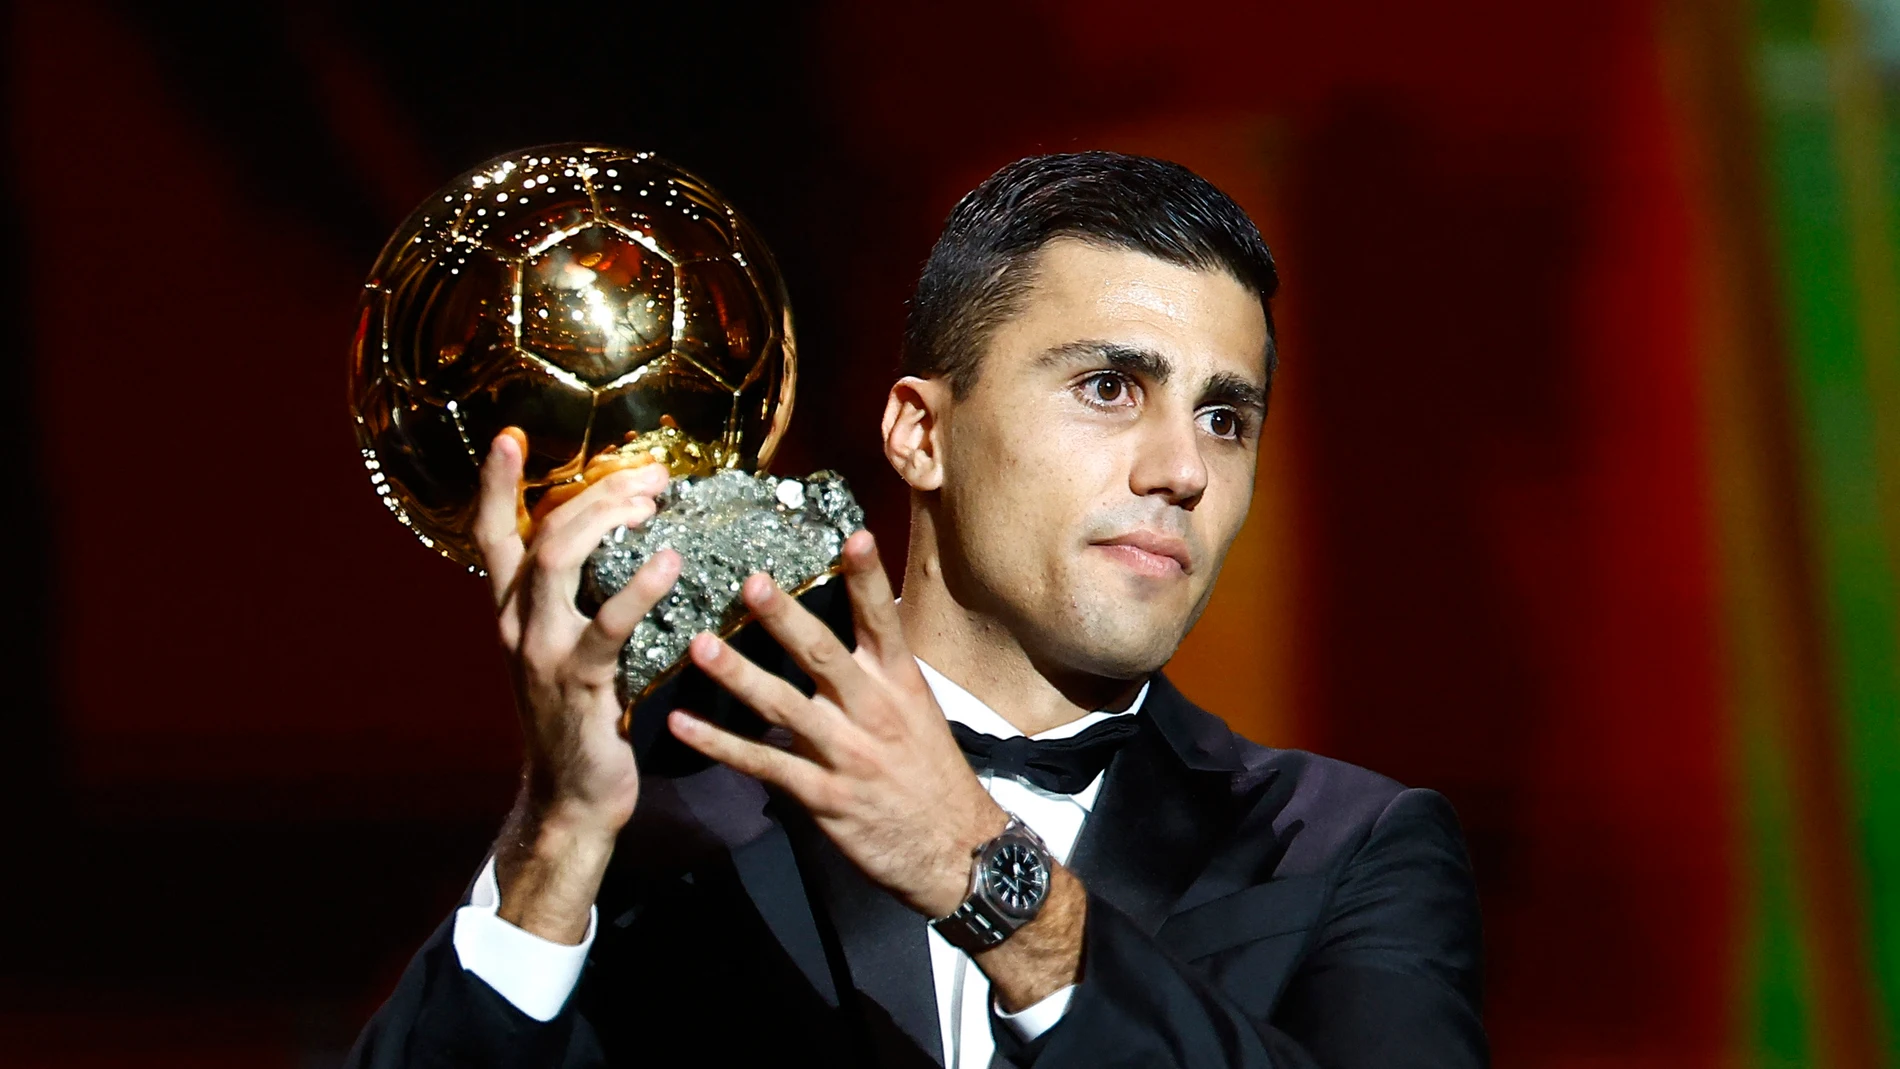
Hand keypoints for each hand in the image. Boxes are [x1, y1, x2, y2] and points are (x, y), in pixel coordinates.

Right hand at [473, 430, 680, 941]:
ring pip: (560, 562)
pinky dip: (639, 589)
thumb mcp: (570, 652)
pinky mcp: (577, 683)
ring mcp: (541, 652)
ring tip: (654, 501)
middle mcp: (516, 624)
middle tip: (649, 475)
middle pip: (542, 533)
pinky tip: (670, 565)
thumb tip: (635, 545)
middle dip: (596, 493)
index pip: (493, 536)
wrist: (572, 798)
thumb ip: (583, 603)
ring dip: (608, 521)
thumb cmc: (583, 718)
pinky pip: (607, 625)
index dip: (497, 485)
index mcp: (513, 612)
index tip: (509, 436)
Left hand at [667, 531, 1006, 918]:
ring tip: (699, 646)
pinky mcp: (824, 796)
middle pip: (824, 655)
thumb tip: (849, 630)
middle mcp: (873, 712)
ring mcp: (847, 754)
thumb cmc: (932, 775)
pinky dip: (720, 745)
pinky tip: (683, 725)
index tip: (854, 535)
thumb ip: (876, 675)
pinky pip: (764, 765)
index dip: (868, 578)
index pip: (883, 621)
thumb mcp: (918, 712)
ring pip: (785, 708)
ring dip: (738, 676)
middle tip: (750, 582)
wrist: (956, 851)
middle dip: (785, 617)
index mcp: (900, 684)